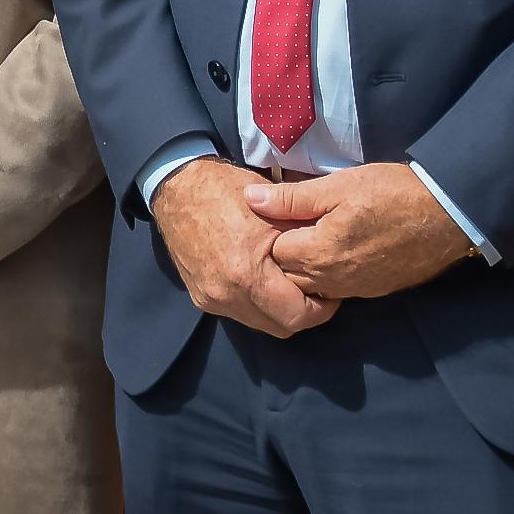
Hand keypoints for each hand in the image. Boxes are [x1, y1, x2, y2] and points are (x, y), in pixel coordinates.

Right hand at [149, 158, 337, 338]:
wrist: (178, 186)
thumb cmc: (227, 191)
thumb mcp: (275, 210)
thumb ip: (306, 241)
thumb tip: (335, 259)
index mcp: (246, 275)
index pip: (298, 316)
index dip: (322, 308)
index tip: (330, 291)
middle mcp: (226, 296)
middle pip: (281, 328)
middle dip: (302, 312)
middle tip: (314, 289)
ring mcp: (210, 299)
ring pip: (260, 323)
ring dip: (277, 309)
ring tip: (288, 283)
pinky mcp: (200, 297)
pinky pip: (239, 312)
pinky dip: (255, 302)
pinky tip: (260, 279)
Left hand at [252, 162, 474, 299]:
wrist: (448, 215)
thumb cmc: (391, 193)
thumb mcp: (338, 186)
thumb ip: (292, 198)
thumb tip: (250, 199)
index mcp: (319, 253)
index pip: (273, 253)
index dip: (269, 232)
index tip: (275, 213)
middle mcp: (333, 280)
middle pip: (288, 276)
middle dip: (281, 254)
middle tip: (288, 225)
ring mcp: (355, 290)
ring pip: (311, 287)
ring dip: (302, 267)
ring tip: (308, 236)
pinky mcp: (373, 291)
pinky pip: (336, 290)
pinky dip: (326, 275)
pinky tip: (332, 251)